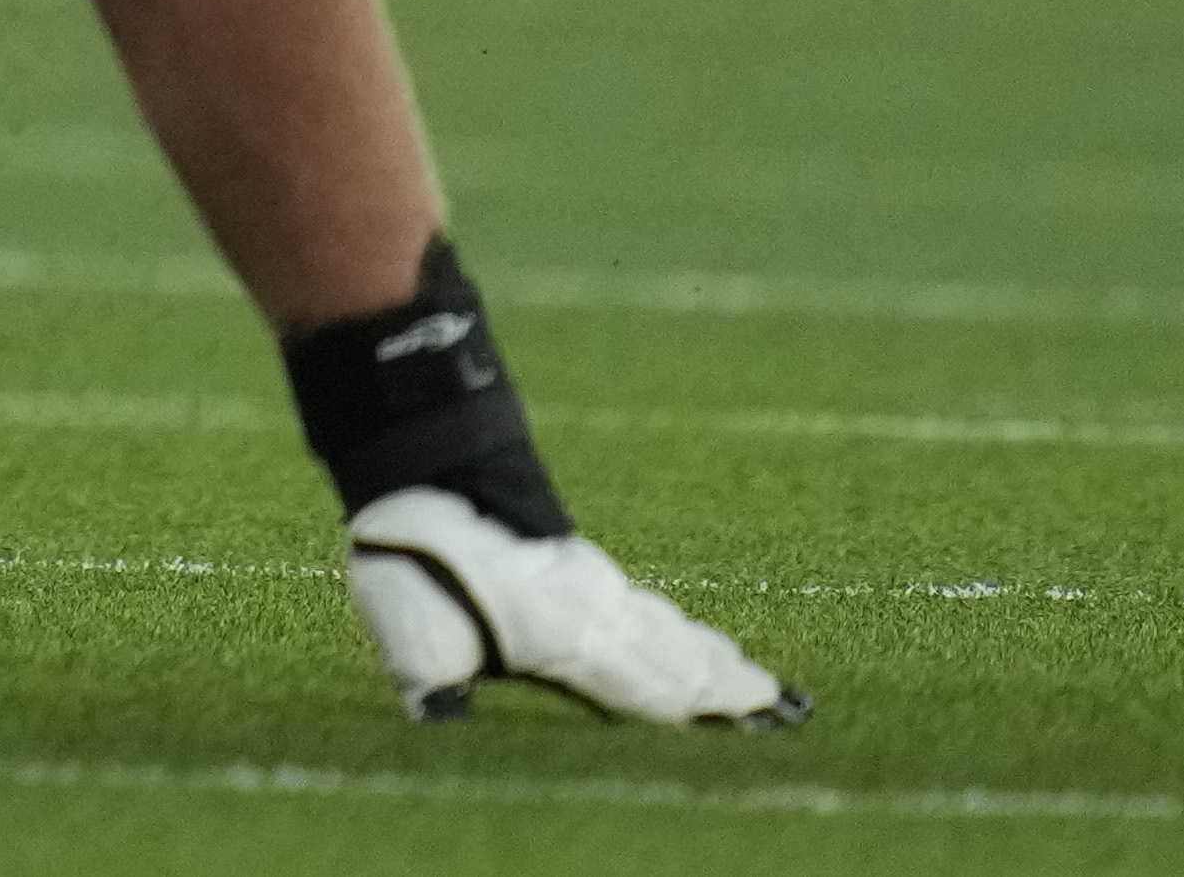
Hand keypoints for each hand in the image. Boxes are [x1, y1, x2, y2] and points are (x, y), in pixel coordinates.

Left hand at [344, 492, 803, 725]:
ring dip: (700, 651)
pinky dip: (666, 622)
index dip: (697, 706)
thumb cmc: (412, 559)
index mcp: (565, 634)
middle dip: (718, 680)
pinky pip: (634, 601)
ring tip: (742, 670)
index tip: (756, 714)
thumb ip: (433, 680)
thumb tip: (437, 722)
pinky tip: (674, 629)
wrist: (419, 462)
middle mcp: (591, 608)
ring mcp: (585, 578)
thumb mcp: (410, 633)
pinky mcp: (568, 559)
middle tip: (772, 699)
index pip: (646, 685)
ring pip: (657, 624)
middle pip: (669, 654)